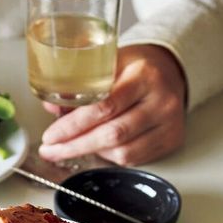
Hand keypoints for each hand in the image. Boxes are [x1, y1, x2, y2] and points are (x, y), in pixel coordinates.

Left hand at [38, 44, 186, 165]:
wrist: (170, 71)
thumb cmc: (136, 67)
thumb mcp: (108, 63)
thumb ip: (80, 85)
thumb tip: (51, 107)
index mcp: (143, 75)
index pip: (103, 107)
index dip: (73, 126)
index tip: (51, 136)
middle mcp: (161, 100)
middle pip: (113, 134)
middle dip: (75, 146)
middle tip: (51, 150)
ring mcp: (169, 123)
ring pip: (123, 152)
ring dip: (91, 153)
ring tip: (72, 147)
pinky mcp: (171, 140)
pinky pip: (134, 159)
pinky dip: (110, 157)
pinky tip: (97, 148)